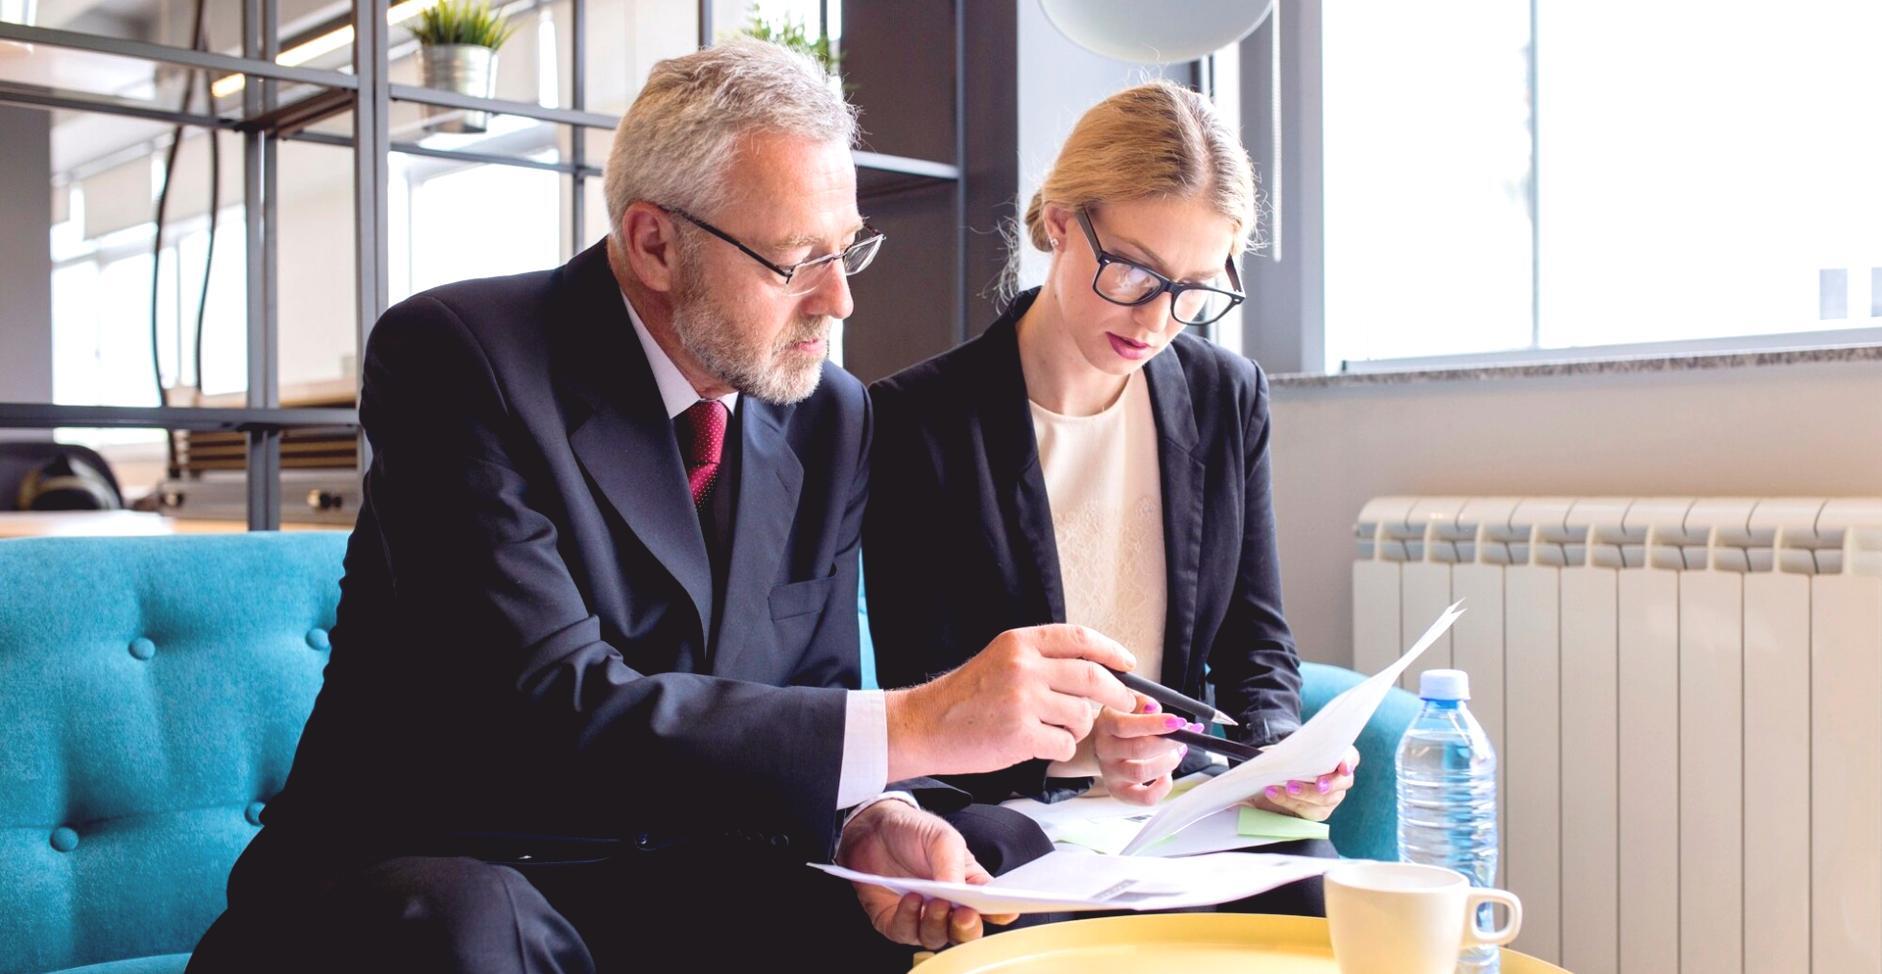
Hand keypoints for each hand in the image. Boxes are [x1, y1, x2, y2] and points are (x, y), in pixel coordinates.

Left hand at [836, 799, 1017, 949]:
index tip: (1005, 911)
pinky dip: (909, 919)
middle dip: (967, 928)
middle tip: (965, 913)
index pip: (991, 908)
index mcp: (969, 886)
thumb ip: (953, 866)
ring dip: (937, 923)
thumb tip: (961, 895)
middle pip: (965, 932)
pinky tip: (910, 899)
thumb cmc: (914, 831)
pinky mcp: (894, 921)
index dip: (1001, 913)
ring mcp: (921, 917)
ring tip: (935, 902)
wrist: (873, 828)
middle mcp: (948, 907)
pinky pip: (904, 932)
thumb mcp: (942, 838)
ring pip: (936, 937)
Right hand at [885, 624, 1139, 779]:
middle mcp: (1023, 667)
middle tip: (1125, 704)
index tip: (1128, 664)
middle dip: (1118, 694)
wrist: (924, 726)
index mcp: (1020, 643)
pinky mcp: (1021, 735)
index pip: (1080, 639)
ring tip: (1055, 730)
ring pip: (1082, 715)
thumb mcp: (1000, 660)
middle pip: (1094, 677)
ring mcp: (1023, 701)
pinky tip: (1040, 747)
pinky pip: (1065, 744)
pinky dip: (1060, 749)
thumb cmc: (964, 698)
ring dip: (1078, 728)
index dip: (1111, 651)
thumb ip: (1041, 660)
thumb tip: (1095, 670)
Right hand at [1092, 698, 1193, 805]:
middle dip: (1170, 743)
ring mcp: (1111, 773)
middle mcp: (1105, 750)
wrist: (1102, 742)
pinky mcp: (1119, 792)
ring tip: (1175, 752)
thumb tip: (1154, 708)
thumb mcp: (1128, 703)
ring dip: (1168, 762)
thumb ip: (1142, 703)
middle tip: (1185, 735)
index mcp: (1106, 725)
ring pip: (1142, 773)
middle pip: (1138, 750)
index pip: (1126, 726)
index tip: (1178, 721)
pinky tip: (1166, 773)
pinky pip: (1145, 798)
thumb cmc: (1122, 721)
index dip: (1155, 724)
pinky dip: (1163, 787)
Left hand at [1247, 746, 1358, 821]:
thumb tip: (1278, 752)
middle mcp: (1341, 778)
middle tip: (1318, 785)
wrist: (1281, 774)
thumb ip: (1296, 748)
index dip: (1348, 762)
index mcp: (1340, 756)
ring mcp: (1333, 796)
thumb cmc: (1292, 756)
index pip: (1351, 757)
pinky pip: (1310, 811)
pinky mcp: (1320, 811)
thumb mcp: (1294, 748)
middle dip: (1329, 784)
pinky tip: (1274, 794)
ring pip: (1325, 800)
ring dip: (1304, 794)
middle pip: (1342, 782)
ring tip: (1286, 788)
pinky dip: (1289, 802)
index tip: (1344, 768)